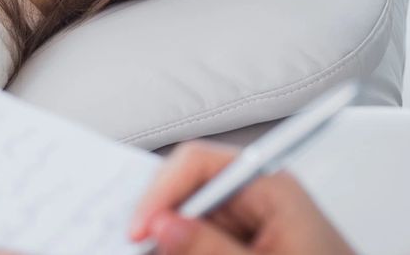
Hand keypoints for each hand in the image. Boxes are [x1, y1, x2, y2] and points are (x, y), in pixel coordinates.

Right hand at [129, 140, 353, 253]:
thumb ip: (212, 249)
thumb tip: (162, 225)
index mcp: (270, 186)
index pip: (199, 163)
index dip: (161, 192)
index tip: (140, 228)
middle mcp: (256, 196)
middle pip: (187, 189)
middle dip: (160, 217)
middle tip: (139, 245)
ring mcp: (248, 221)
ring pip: (187, 218)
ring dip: (170, 238)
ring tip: (157, 250)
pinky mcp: (242, 242)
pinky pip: (200, 237)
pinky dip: (183, 249)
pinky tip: (173, 253)